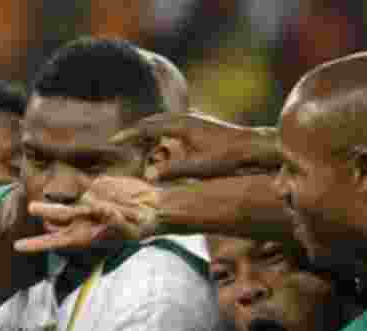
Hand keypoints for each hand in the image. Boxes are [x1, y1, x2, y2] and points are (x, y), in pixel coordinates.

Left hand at [15, 176, 160, 253]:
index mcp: (86, 236)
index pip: (56, 241)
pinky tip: (109, 194)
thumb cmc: (141, 226)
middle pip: (57, 218)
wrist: (154, 209)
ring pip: (67, 204)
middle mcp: (83, 221)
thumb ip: (114, 221)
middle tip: (30, 209)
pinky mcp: (97, 189)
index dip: (37, 244)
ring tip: (35, 207)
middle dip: (43, 214)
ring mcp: (89, 204)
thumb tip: (97, 208)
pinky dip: (92, 189)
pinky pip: (88, 188)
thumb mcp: (130, 229)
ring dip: (53, 205)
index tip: (17, 247)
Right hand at [111, 112, 279, 180]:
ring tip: (137, 147)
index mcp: (182, 125)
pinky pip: (171, 124)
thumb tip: (148, 176)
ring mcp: (193, 119)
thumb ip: (172, 170)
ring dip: (147, 132)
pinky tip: (161, 145)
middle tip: (120, 145)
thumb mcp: (199, 167)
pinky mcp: (198, 123)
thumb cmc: (229, 157)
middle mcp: (185, 118)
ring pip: (161, 121)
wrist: (254, 146)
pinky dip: (159, 132)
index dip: (128, 136)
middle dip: (134, 133)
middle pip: (151, 121)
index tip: (112, 142)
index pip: (147, 127)